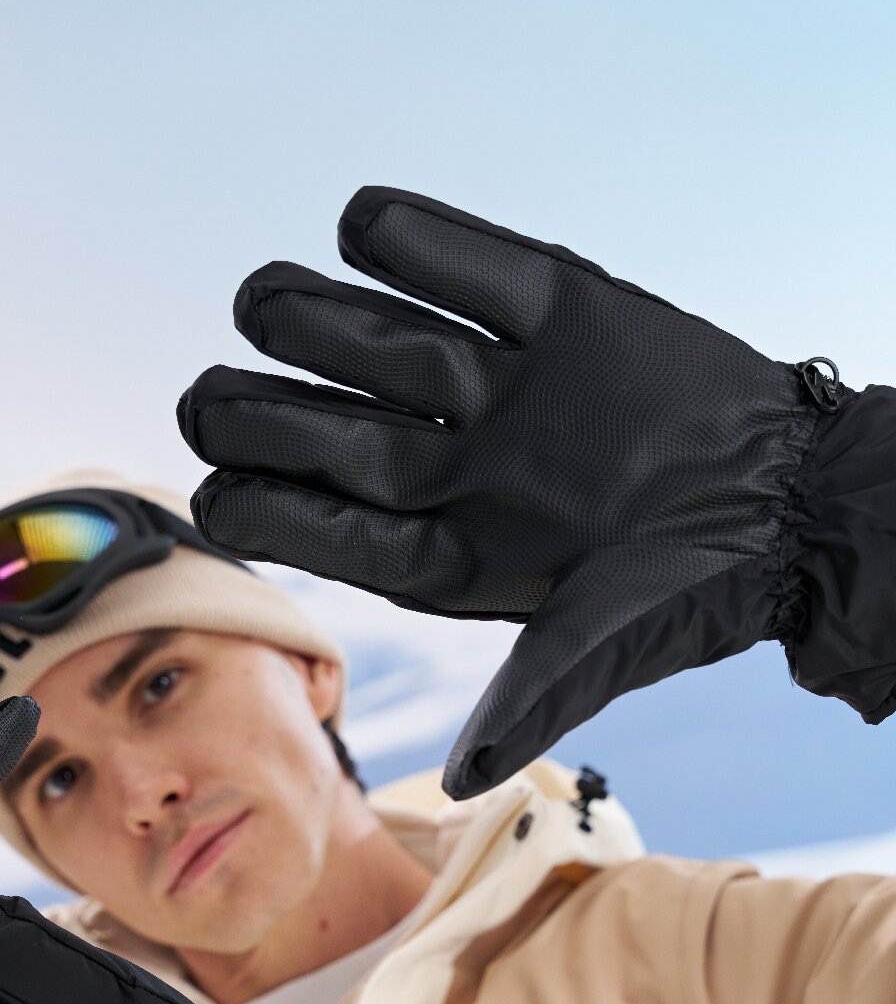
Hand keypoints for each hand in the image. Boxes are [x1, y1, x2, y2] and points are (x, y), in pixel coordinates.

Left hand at [178, 186, 844, 795]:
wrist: (798, 499)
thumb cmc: (696, 590)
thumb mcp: (609, 641)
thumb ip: (533, 696)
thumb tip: (463, 780)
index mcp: (451, 554)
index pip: (340, 534)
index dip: (277, 512)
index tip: (216, 495)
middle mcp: (458, 469)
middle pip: (342, 438)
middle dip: (272, 418)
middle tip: (206, 400)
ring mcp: (500, 386)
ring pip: (387, 345)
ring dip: (319, 321)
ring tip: (262, 300)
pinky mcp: (557, 308)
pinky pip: (474, 268)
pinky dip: (421, 244)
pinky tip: (359, 223)